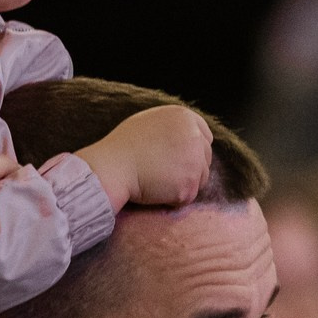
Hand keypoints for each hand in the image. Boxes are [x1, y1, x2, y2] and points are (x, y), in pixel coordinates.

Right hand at [79, 104, 212, 210]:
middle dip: (191, 168)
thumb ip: (172, 126)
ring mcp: (194, 162)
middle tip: (165, 174)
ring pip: (201, 179)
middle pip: (206, 159)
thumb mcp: (150, 122)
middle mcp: (194, 137)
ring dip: (184, 183)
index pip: (205, 136)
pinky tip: (156, 190)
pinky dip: (174, 199)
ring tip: (158, 180)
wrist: (112, 167)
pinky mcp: (189, 185)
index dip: (194, 149)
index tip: (181, 159)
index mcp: (184, 118)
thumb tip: (189, 136)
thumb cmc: (123, 146)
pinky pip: (188, 196)